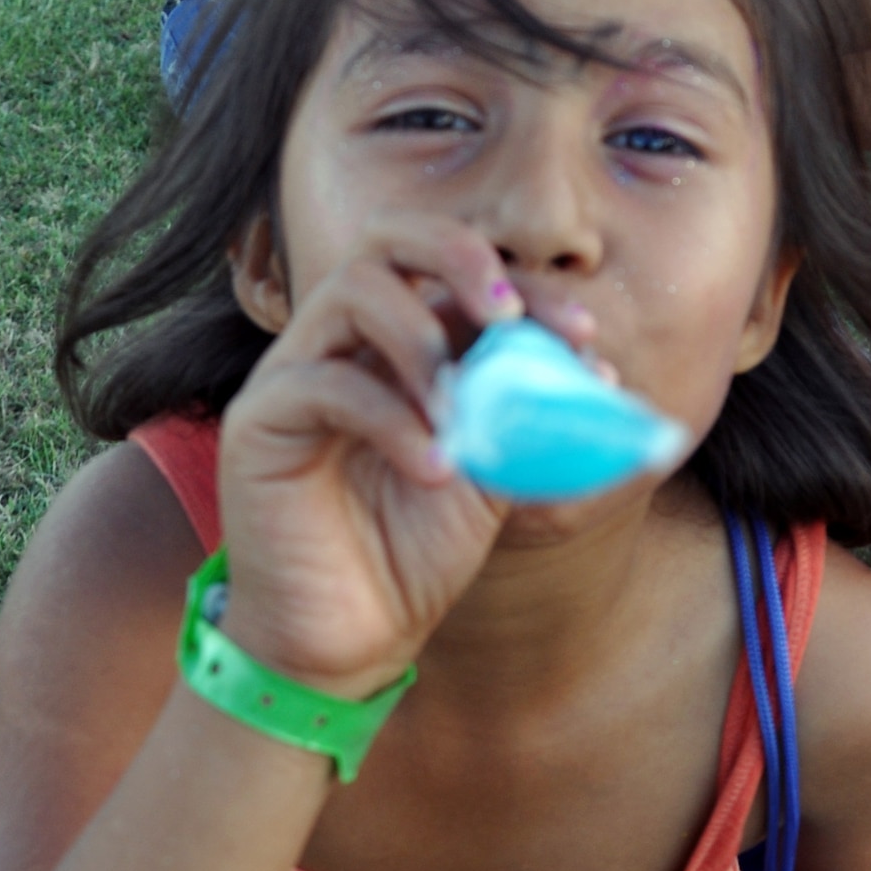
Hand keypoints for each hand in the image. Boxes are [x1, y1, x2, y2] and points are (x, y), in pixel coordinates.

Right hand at [212, 214, 588, 698]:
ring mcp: (297, 371)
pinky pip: (324, 385)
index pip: (463, 268)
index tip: (584, 335)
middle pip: (391, 236)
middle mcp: (348, 338)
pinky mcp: (260, 422)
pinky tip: (439, 468)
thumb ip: (541, 419)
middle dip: (461, 259)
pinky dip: (395, 421)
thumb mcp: (503, 473)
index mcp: (409, 336)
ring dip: (425, 341)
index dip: (530, 288)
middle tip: (508, 316)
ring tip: (466, 412)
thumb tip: (610, 380)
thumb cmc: (420, 545)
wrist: (356, 634)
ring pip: (353, 293)